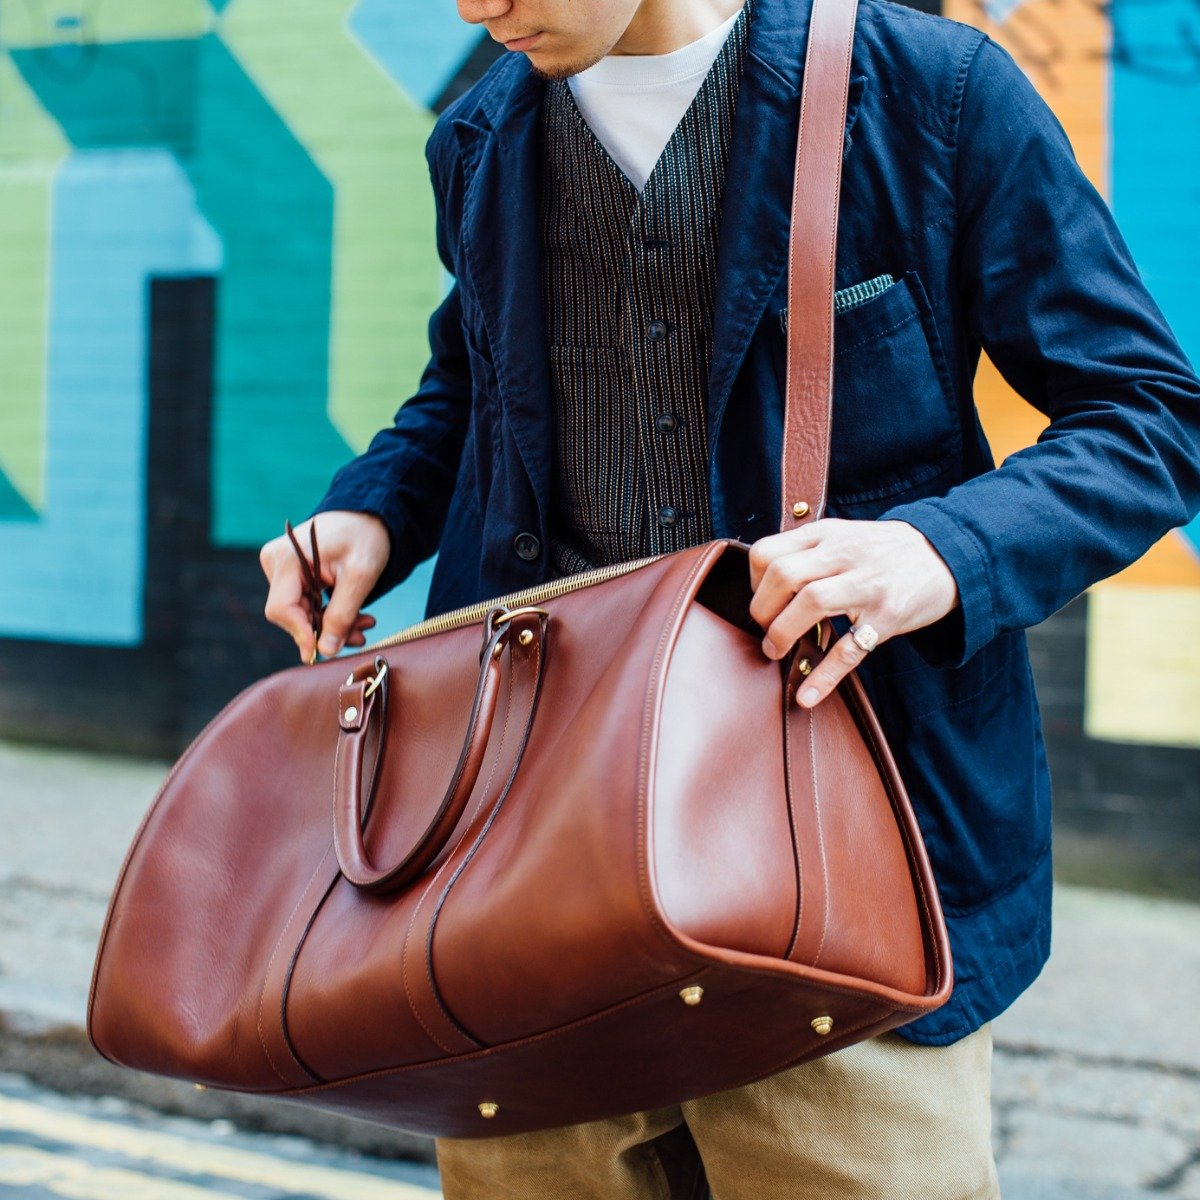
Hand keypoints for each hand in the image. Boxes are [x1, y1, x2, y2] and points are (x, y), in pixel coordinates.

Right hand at [260, 512, 390, 662]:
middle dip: (325, 630)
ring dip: (332, 625)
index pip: (282, 609)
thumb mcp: (360, 577)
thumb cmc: (365, 537)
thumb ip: (342, 614)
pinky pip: (306, 605)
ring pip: (301, 613)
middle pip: (292, 614)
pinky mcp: (292, 575)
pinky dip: (330, 614)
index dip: (301, 634)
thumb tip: (325, 651)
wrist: (368, 516)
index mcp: (287, 558)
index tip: (321, 652)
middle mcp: (276, 562)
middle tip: (360, 637)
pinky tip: (356, 618)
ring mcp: (282, 569)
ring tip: (365, 625)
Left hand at [747, 518, 958, 706]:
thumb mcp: (847, 535)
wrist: (951, 554)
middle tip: (764, 628)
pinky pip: (849, 650)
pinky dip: (824, 676)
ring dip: (782, 633)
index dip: (752, 581)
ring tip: (776, 649)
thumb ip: (811, 551)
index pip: (768, 551)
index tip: (759, 598)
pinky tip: (807, 695)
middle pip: (783, 575)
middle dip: (762, 609)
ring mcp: (868, 585)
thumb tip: (766, 581)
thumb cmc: (888, 551)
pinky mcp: (888, 616)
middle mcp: (844, 555)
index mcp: (828, 534)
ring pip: (810, 602)